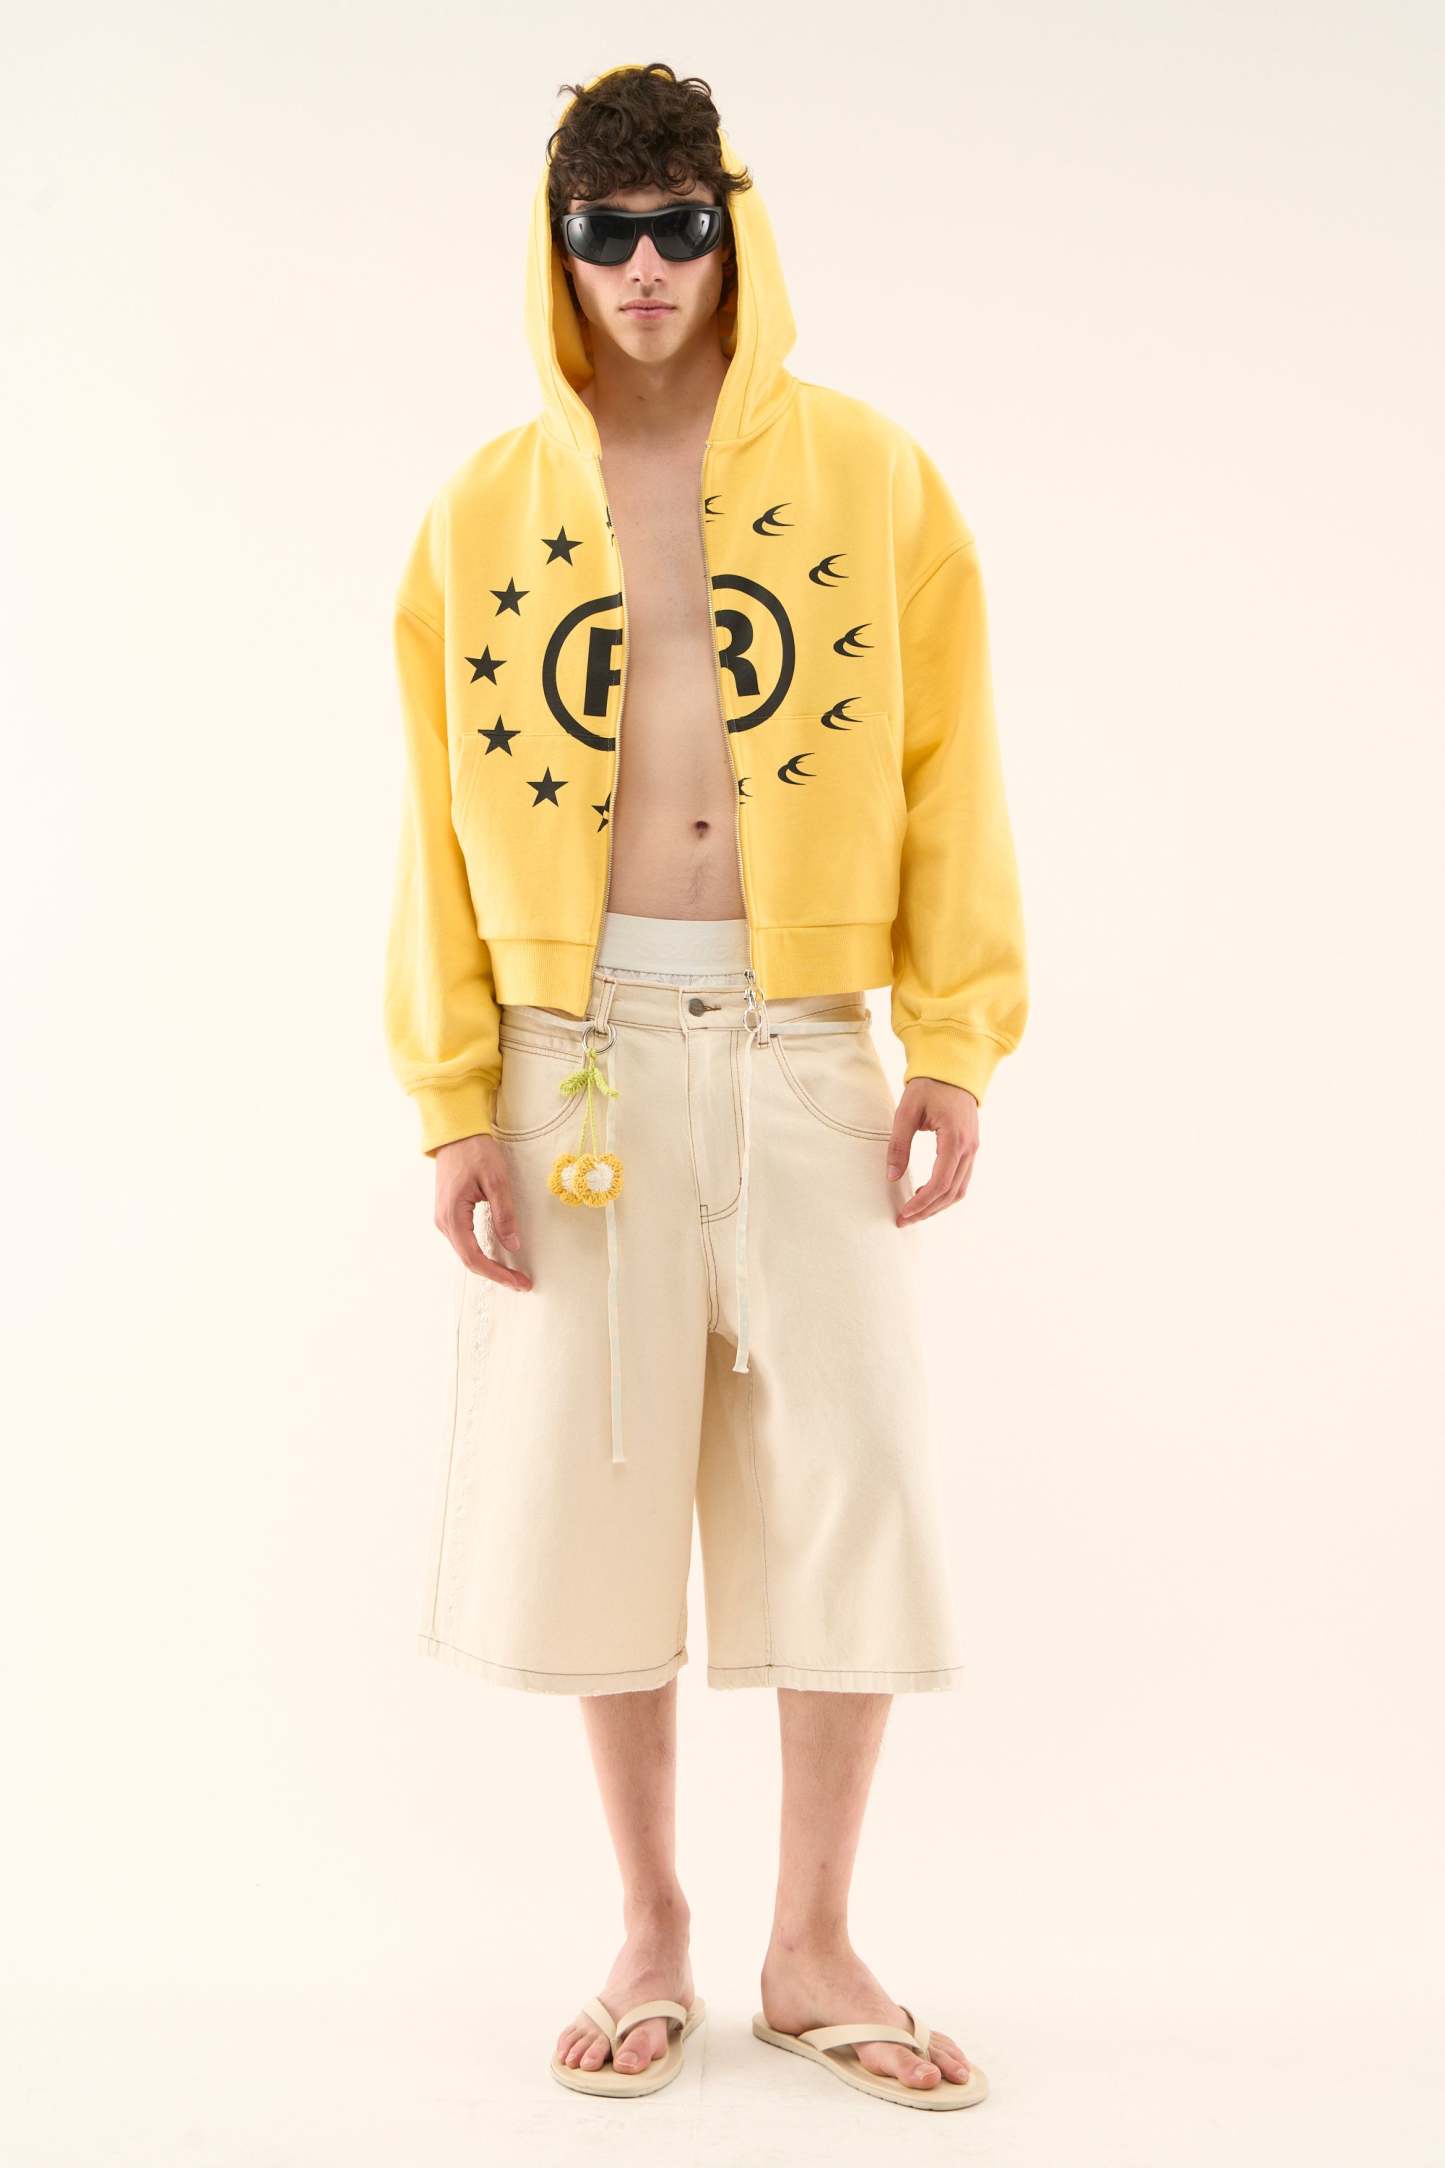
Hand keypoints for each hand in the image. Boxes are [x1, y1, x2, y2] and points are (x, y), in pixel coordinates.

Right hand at [433, 1133, 533, 1290]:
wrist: (456, 1134)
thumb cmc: (475, 1152)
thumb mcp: (496, 1181)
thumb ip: (504, 1214)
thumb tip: (512, 1244)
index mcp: (452, 1216)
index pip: (474, 1258)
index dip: (497, 1274)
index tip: (519, 1282)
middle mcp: (443, 1222)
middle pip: (469, 1260)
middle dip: (496, 1274)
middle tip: (522, 1283)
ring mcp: (443, 1218)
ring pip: (466, 1253)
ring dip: (489, 1266)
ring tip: (513, 1273)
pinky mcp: (449, 1214)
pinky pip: (464, 1242)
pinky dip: (481, 1253)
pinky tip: (497, 1257)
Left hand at [887, 1077, 978, 1224]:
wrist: (953, 1070)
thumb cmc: (929, 1087)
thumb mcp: (906, 1111)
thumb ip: (899, 1144)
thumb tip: (892, 1177)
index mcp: (954, 1139)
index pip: (940, 1183)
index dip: (922, 1203)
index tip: (903, 1213)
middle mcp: (969, 1148)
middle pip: (951, 1192)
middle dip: (927, 1210)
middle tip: (904, 1220)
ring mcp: (973, 1149)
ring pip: (959, 1190)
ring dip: (938, 1206)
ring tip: (914, 1213)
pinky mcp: (971, 1148)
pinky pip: (962, 1179)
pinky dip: (946, 1194)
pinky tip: (927, 1196)